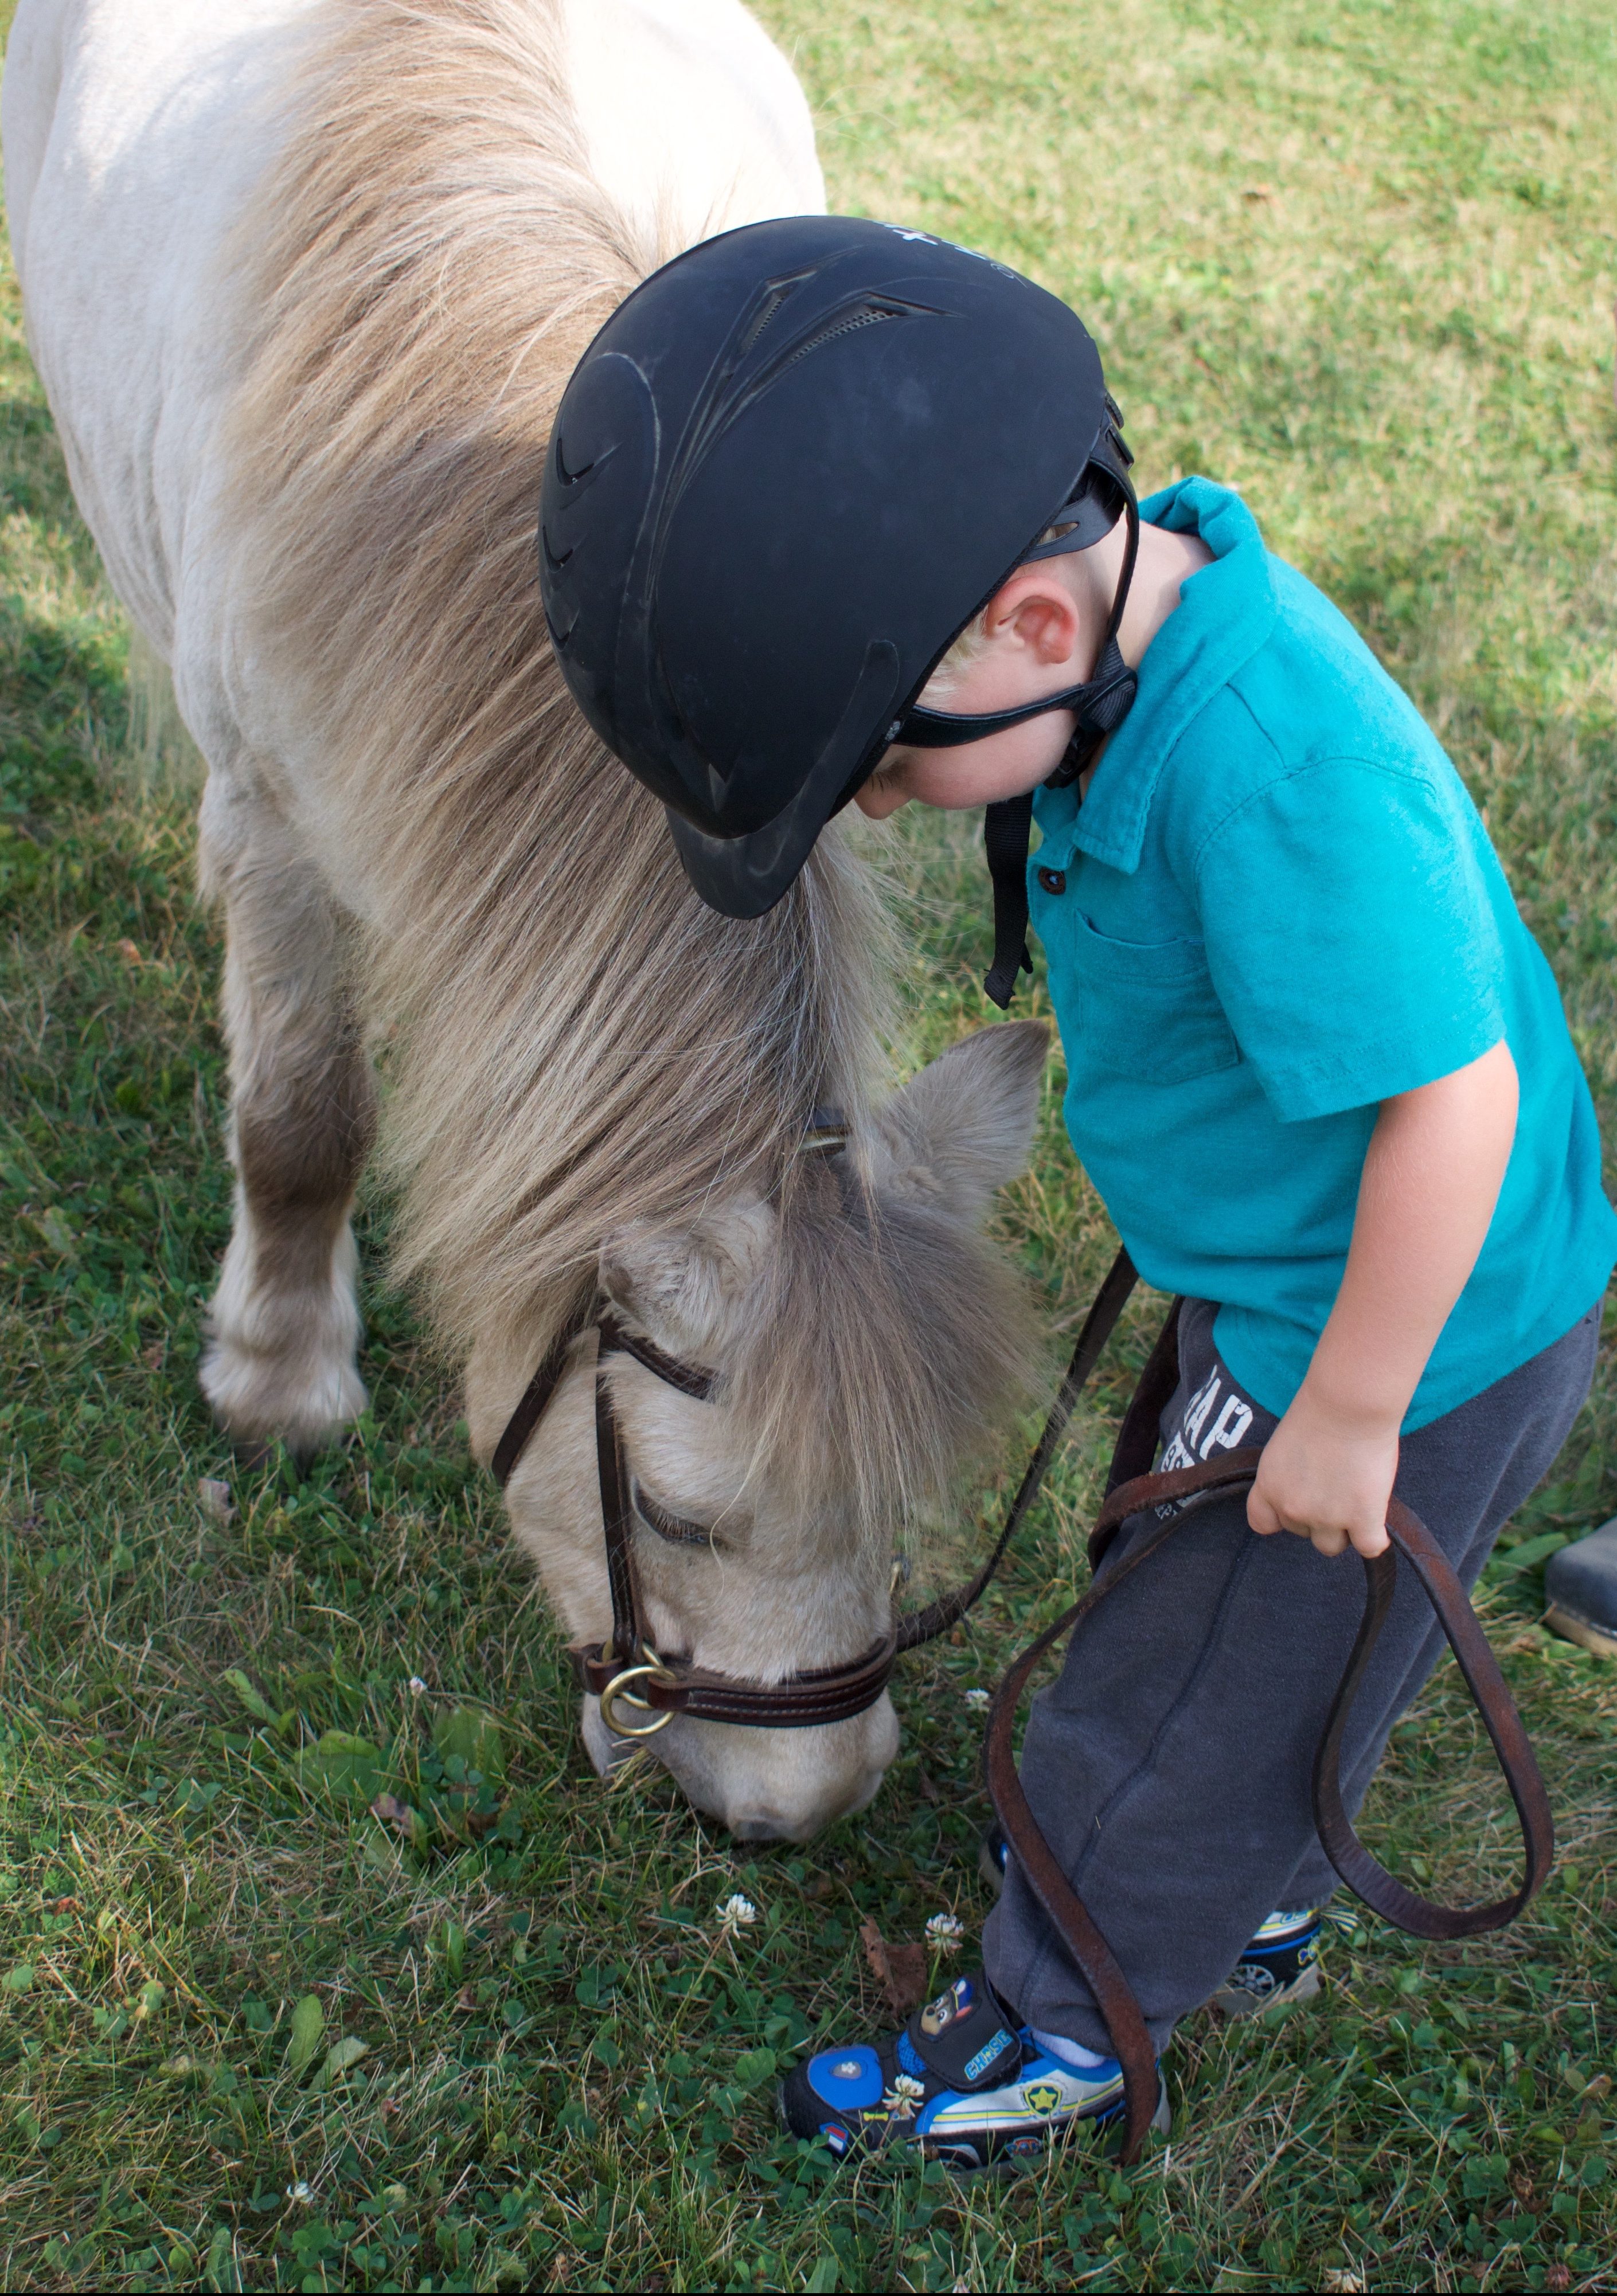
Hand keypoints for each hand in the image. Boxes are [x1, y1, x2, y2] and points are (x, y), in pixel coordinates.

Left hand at [1247, 1384, 1397, 1558]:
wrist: (1348, 1405)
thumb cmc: (1320, 1412)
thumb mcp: (1286, 1446)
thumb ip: (1291, 1475)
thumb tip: (1310, 1491)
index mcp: (1269, 1486)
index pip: (1262, 1522)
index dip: (1281, 1517)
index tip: (1297, 1504)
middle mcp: (1292, 1507)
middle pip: (1301, 1533)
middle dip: (1316, 1517)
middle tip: (1335, 1487)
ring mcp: (1326, 1517)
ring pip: (1331, 1546)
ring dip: (1343, 1530)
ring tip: (1356, 1500)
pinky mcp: (1361, 1519)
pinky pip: (1369, 1547)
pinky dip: (1376, 1539)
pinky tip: (1379, 1525)